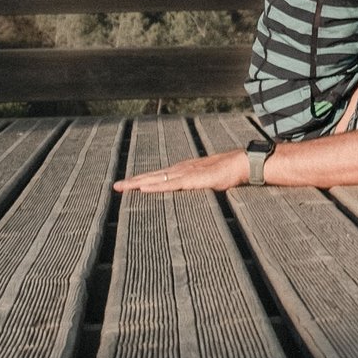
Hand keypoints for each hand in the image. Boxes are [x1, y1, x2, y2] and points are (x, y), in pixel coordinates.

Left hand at [113, 149, 246, 193]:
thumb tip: (188, 193)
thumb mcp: (207, 182)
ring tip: (124, 187)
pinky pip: (171, 184)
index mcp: (182, 171)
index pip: (157, 176)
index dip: (141, 180)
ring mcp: (186, 173)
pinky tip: (144, 188)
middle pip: (152, 176)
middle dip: (133, 181)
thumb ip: (196, 186)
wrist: (241, 163)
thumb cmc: (226, 172)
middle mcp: (180, 170)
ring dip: (139, 183)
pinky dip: (156, 186)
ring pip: (157, 179)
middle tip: (115, 186)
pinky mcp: (193, 179)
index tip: (126, 185)